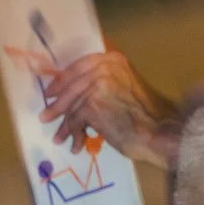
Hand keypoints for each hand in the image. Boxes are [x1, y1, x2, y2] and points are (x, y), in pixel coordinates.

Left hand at [40, 52, 183, 170]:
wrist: (157, 131)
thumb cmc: (146, 117)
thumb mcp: (127, 90)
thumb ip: (106, 85)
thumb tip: (79, 97)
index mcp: (114, 60)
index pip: (80, 66)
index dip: (63, 79)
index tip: (52, 90)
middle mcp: (105, 67)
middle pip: (71, 84)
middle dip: (57, 102)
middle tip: (46, 114)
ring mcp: (97, 84)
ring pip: (71, 104)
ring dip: (64, 124)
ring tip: (58, 136)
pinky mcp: (92, 103)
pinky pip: (76, 120)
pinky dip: (74, 134)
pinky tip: (76, 145)